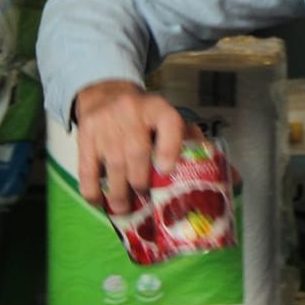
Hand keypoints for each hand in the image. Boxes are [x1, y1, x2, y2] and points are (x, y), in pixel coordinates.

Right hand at [72, 80, 189, 214]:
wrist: (105, 95)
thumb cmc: (144, 116)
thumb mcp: (166, 117)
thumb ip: (188, 139)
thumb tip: (220, 172)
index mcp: (159, 108)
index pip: (169, 124)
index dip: (170, 149)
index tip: (167, 172)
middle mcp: (132, 113)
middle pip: (137, 152)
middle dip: (141, 181)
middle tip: (145, 199)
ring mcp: (105, 124)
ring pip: (114, 163)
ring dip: (119, 192)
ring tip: (124, 209)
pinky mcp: (85, 135)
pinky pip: (87, 167)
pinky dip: (92, 189)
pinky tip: (99, 202)